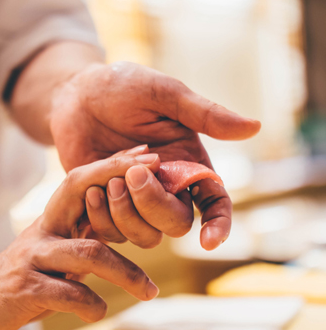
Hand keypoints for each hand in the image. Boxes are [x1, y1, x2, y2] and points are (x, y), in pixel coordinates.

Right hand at [0, 153, 159, 329]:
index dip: (116, 166)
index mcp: (54, 216)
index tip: (150, 159)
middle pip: (91, 203)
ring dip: (126, 273)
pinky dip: (93, 305)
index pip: (84, 179)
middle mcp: (44, 229)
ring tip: (149, 291)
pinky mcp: (25, 289)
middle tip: (162, 233)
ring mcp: (34, 257)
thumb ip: (88, 236)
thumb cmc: (30, 271)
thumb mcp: (58, 248)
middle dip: (130, 210)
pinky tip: (98, 311)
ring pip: (89, 253)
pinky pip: (70, 294)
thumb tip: (132, 225)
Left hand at [50, 61, 260, 250]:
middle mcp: (165, 186)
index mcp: (187, 162)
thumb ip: (204, 114)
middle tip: (133, 173)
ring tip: (108, 178)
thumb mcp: (164, 94)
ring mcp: (134, 199)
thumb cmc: (121, 87)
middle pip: (176, 223)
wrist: (73, 96)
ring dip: (126, 212)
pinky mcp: (106, 205)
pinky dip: (101, 216)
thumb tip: (255, 127)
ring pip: (144, 235)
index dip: (218, 225)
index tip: (208, 241)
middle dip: (155, 205)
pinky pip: (110, 232)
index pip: (214, 202)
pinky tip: (91, 189)